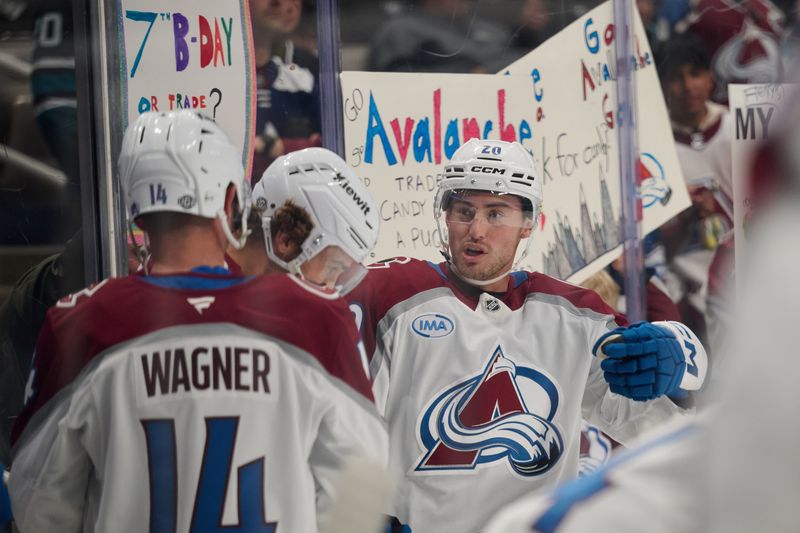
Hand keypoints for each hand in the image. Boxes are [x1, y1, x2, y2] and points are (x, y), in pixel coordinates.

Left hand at [592, 321, 706, 400]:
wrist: (683, 354)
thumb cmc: (657, 340)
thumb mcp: (646, 331)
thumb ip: (628, 334)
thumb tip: (606, 341)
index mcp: (656, 343)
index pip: (634, 347)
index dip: (618, 349)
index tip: (606, 349)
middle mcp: (659, 360)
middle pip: (632, 366)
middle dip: (613, 366)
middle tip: (604, 364)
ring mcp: (660, 376)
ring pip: (632, 381)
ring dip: (615, 379)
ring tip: (607, 374)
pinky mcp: (659, 388)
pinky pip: (637, 392)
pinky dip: (622, 390)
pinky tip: (614, 385)